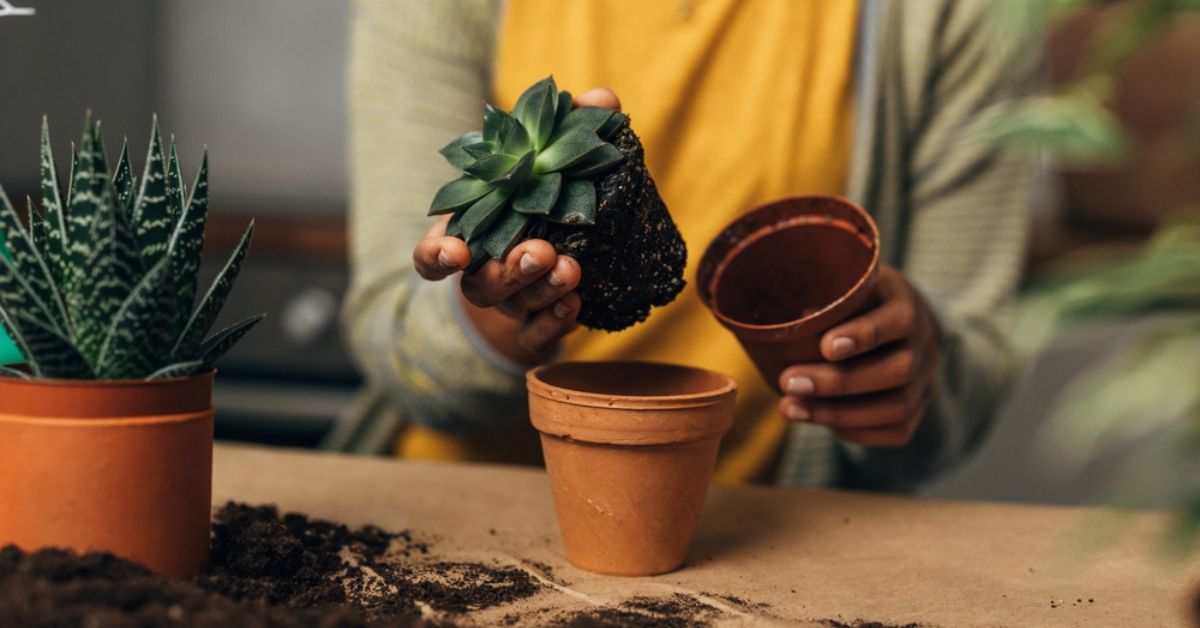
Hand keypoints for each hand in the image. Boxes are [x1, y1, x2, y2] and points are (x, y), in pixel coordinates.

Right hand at [409, 87, 622, 362]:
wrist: (562, 253)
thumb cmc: (545, 198)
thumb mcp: (553, 160)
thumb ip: (568, 127)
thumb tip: (600, 99)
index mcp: (470, 234)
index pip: (432, 255)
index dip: (437, 255)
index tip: (455, 250)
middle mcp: (483, 274)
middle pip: (481, 283)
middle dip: (509, 268)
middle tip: (540, 252)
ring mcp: (509, 304)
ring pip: (514, 305)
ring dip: (541, 289)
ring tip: (571, 270)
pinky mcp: (535, 327)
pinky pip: (537, 335)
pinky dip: (553, 323)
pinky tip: (575, 305)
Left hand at [776, 266, 940, 447]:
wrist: (897, 320)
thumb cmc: (852, 298)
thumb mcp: (840, 282)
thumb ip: (811, 293)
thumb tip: (745, 311)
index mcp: (906, 302)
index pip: (899, 321)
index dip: (865, 336)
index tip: (824, 346)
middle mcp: (925, 342)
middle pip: (898, 370)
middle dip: (839, 382)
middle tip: (788, 382)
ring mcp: (927, 378)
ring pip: (896, 407)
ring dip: (839, 414)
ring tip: (791, 409)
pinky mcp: (919, 407)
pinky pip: (895, 430)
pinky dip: (854, 431)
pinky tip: (818, 421)